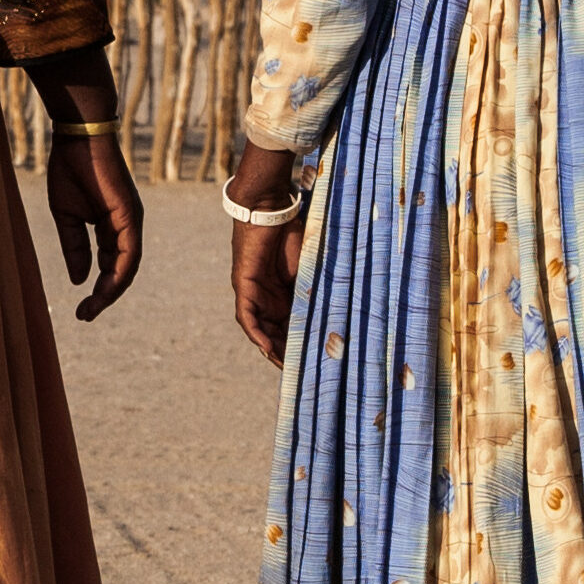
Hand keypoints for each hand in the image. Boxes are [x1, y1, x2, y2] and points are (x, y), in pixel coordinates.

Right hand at [43, 134, 143, 319]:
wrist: (77, 138)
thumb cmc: (71, 170)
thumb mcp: (66, 217)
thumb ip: (74, 247)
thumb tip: (78, 278)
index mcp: (110, 226)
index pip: (109, 265)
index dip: (97, 288)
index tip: (81, 309)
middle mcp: (125, 226)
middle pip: (121, 271)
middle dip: (104, 296)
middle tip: (86, 315)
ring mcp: (130, 221)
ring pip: (127, 266)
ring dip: (111, 290)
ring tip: (93, 308)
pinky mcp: (129, 214)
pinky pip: (128, 251)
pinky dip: (118, 272)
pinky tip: (104, 287)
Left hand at [232, 218, 302, 365]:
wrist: (271, 210)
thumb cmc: (294, 234)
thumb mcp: (310, 271)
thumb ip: (316, 292)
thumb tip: (339, 315)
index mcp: (285, 296)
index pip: (292, 328)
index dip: (301, 346)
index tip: (316, 363)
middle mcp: (268, 299)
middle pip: (276, 334)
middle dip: (287, 354)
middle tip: (303, 374)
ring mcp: (254, 294)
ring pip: (261, 330)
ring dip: (272, 349)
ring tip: (285, 367)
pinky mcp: (244, 286)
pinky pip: (246, 317)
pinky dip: (256, 333)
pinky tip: (266, 347)